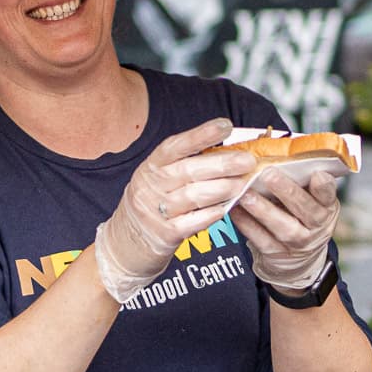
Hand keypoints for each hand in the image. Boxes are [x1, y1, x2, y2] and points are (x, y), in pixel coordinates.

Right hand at [95, 118, 255, 302]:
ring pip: (193, 196)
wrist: (123, 245)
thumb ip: (184, 167)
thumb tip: (227, 152)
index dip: (200, 134)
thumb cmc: (150, 207)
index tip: (225, 126)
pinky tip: (226, 209)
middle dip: (222, 164)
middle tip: (248, 160)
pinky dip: (212, 214)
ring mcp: (155, 211)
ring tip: (242, 184)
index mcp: (149, 168)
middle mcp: (150, 187)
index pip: (175, 146)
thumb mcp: (157, 181)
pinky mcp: (164, 234)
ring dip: (222, 189)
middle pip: (188, 170)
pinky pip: (193, 222)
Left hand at [230, 168, 339, 292]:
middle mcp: (315, 226)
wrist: (297, 259)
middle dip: (287, 191)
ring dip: (263, 209)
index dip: (324, 187)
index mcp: (325, 207)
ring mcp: (297, 242)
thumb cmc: (298, 216)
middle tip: (269, 175)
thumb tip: (271, 146)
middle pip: (304, 209)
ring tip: (247, 195)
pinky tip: (235, 211)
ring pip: (282, 226)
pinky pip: (260, 238)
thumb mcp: (307, 198)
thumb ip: (297, 179)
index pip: (328, 195)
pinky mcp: (276, 253)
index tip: (317, 174)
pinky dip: (247, 224)